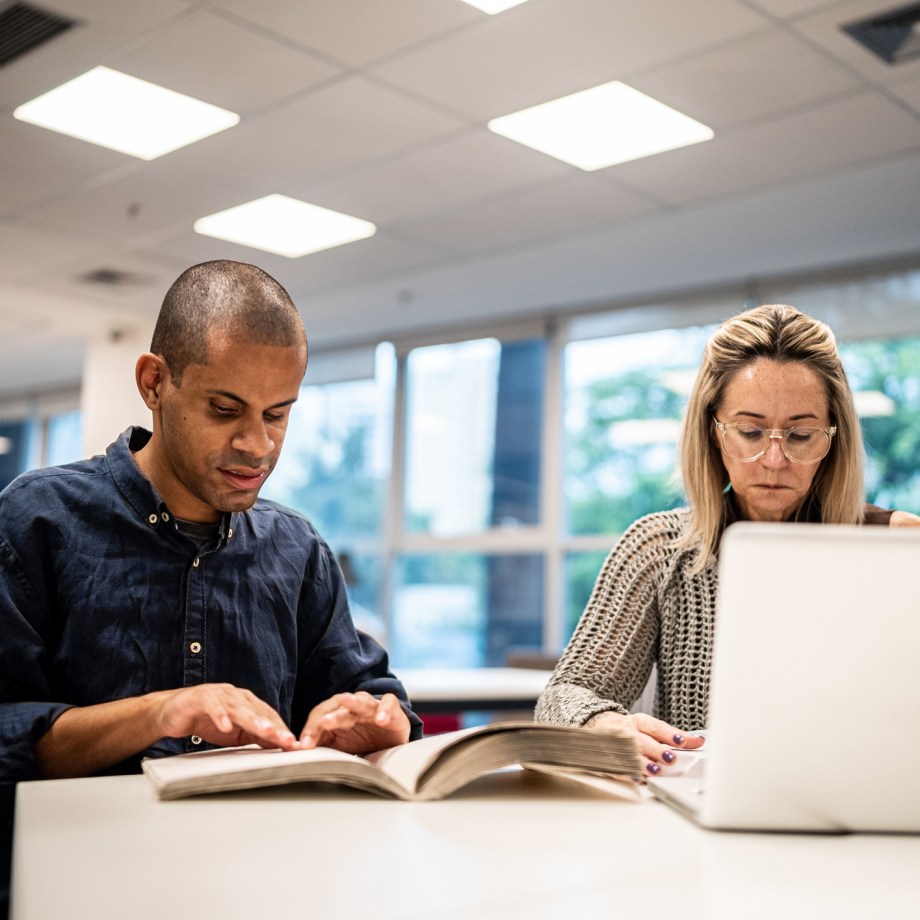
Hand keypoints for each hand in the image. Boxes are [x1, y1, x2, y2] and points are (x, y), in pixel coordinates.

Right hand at [155, 683, 298, 750]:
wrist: (172, 712)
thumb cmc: (205, 721)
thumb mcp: (234, 732)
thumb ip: (254, 735)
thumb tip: (278, 746)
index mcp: (246, 702)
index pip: (268, 716)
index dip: (281, 729)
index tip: (292, 745)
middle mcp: (236, 695)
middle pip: (257, 711)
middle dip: (273, 726)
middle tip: (285, 739)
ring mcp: (219, 694)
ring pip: (239, 707)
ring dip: (252, 720)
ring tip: (264, 731)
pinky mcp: (200, 697)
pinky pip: (213, 706)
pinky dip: (220, 716)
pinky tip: (226, 727)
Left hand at [300, 692, 410, 754]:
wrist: (391, 741)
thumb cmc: (362, 741)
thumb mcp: (340, 747)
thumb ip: (322, 746)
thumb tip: (297, 751)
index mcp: (337, 715)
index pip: (320, 716)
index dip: (312, 730)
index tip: (305, 746)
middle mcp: (353, 708)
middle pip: (338, 707)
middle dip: (330, 715)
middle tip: (323, 722)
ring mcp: (372, 707)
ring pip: (361, 700)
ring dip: (354, 702)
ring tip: (345, 701)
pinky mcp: (392, 709)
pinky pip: (389, 702)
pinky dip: (384, 709)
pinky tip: (380, 719)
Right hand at [584, 711, 703, 777]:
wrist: (597, 726)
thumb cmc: (629, 729)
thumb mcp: (648, 727)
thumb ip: (672, 736)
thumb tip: (698, 741)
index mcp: (638, 722)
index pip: (657, 727)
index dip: (670, 734)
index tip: (683, 742)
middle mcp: (628, 732)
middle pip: (643, 740)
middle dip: (657, 750)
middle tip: (670, 759)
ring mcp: (617, 746)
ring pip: (630, 755)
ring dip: (644, 764)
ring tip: (656, 771)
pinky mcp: (610, 760)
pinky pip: (620, 768)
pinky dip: (630, 774)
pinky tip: (640, 779)